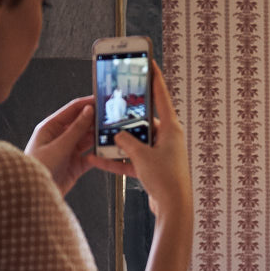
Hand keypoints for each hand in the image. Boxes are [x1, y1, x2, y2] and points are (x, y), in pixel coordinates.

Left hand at [25, 96, 135, 194]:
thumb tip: (88, 110)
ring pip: (88, 140)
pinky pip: (91, 156)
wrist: (35, 194)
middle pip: (82, 124)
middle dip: (96, 121)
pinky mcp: (76, 165)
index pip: (72, 110)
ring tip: (113, 133)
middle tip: (113, 117)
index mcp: (51, 127)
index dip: (87, 103)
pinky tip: (108, 152)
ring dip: (99, 138)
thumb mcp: (59, 146)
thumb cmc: (39, 167)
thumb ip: (76, 129)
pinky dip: (100, 155)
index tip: (102, 100)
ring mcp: (69, 151)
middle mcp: (60, 137)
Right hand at [112, 60, 190, 220]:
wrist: (173, 209)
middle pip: (143, 119)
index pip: (160, 96)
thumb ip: (126, 142)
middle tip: (111, 101)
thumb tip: (117, 135)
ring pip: (134, 141)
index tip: (149, 61)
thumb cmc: (165, 180)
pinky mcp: (152, 167)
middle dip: (125, 115)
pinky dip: (115, 159)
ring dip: (116, 141)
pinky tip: (96, 158)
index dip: (154, 77)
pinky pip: (130, 158)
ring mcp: (159, 153)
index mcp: (170, 129)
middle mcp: (167, 138)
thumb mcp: (141, 156)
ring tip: (97, 134)